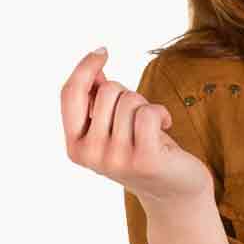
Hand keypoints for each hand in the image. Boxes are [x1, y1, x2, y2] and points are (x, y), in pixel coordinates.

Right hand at [60, 47, 212, 204]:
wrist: (173, 192)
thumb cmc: (143, 151)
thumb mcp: (114, 126)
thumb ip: (98, 100)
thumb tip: (94, 67)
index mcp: (76, 148)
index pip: (70, 94)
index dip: (85, 67)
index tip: (102, 51)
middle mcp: (91, 156)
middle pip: (106, 90)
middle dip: (126, 94)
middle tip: (138, 119)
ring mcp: (116, 159)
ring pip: (129, 100)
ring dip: (145, 106)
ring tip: (151, 129)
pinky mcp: (144, 159)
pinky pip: (148, 113)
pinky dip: (161, 113)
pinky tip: (166, 129)